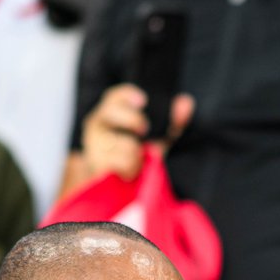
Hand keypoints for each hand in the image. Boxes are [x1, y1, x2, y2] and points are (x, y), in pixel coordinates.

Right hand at [80, 85, 194, 183]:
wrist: (117, 183)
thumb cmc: (136, 153)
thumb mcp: (158, 136)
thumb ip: (173, 121)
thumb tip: (186, 103)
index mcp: (111, 111)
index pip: (115, 96)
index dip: (128, 96)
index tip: (142, 101)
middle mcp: (98, 123)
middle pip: (111, 111)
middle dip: (133, 120)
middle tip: (143, 130)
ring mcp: (94, 142)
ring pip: (123, 143)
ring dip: (137, 155)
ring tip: (135, 159)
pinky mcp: (96, 163)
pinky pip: (122, 163)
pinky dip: (131, 168)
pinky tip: (129, 171)